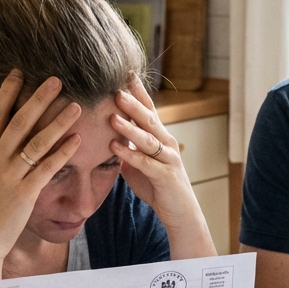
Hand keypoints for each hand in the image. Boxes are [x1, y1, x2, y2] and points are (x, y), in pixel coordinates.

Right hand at [0, 71, 80, 263]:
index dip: (7, 93)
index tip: (19, 73)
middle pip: (18, 122)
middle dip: (37, 98)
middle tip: (55, 79)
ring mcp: (9, 176)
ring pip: (36, 142)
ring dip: (58, 122)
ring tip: (76, 105)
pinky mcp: (24, 193)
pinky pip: (47, 167)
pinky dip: (62, 152)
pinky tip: (77, 139)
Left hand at [110, 80, 211, 244]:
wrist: (181, 213)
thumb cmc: (159, 187)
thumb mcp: (140, 164)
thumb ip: (128, 147)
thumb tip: (107, 134)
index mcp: (161, 137)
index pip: (148, 108)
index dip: (137, 91)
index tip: (123, 74)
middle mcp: (167, 143)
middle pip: (149, 118)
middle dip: (132, 103)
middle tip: (115, 88)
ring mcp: (169, 159)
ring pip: (148, 138)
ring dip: (129, 126)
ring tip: (112, 115)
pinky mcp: (166, 177)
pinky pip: (146, 162)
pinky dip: (130, 154)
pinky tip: (114, 147)